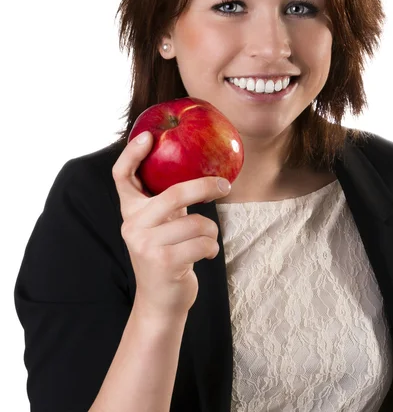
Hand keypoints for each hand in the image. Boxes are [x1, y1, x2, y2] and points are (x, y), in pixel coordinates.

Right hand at [112, 131, 230, 317]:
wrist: (160, 302)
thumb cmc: (167, 254)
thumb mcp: (161, 225)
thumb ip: (166, 200)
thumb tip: (196, 166)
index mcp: (131, 212)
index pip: (121, 177)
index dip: (131, 154)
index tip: (148, 136)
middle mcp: (132, 225)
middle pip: (174, 194)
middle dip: (206, 187)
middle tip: (225, 186)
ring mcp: (145, 244)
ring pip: (196, 222)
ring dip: (210, 232)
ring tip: (204, 241)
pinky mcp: (164, 261)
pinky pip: (203, 242)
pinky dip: (211, 248)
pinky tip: (204, 255)